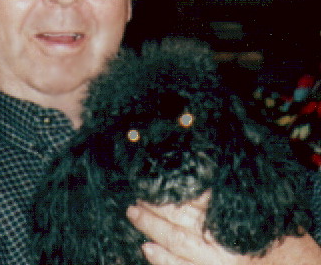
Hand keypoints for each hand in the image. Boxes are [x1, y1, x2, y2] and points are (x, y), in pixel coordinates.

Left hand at [126, 191, 320, 264]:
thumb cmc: (281, 239)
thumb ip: (228, 192)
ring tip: (134, 214)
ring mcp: (216, 261)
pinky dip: (163, 260)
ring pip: (176, 240)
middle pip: (180, 215)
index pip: (197, 194)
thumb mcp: (260, 206)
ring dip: (152, 227)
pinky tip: (147, 249)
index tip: (154, 175)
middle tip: (136, 194)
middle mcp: (223, 238)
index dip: (173, 185)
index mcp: (233, 215)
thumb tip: (202, 162)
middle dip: (155, 204)